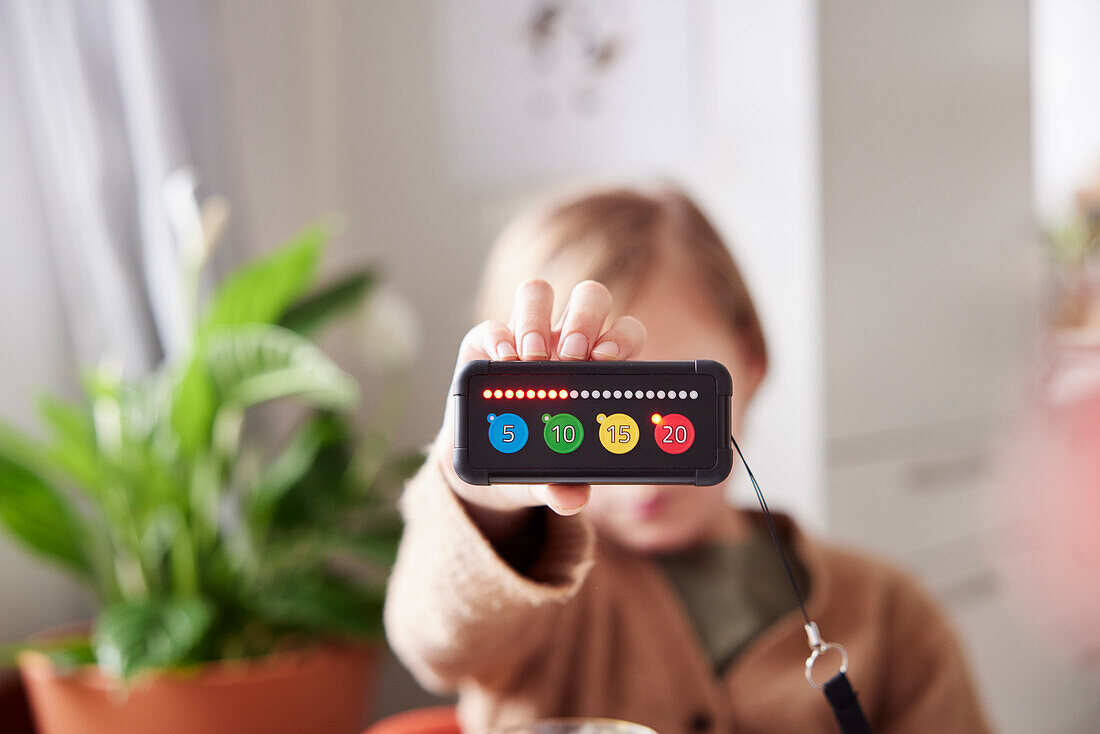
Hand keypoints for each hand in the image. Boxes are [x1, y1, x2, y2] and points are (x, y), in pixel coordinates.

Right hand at [431, 279, 645, 533]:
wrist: (485, 462)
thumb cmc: (533, 461)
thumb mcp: (551, 479)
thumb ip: (564, 487)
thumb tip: (572, 499)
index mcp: (597, 369)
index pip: (623, 335)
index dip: (620, 338)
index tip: (606, 360)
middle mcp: (565, 343)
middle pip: (589, 298)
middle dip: (583, 319)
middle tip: (571, 355)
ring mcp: (526, 338)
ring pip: (538, 293)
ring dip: (537, 319)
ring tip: (531, 358)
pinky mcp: (486, 345)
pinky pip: (492, 325)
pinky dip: (498, 337)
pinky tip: (501, 361)